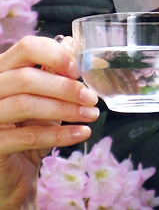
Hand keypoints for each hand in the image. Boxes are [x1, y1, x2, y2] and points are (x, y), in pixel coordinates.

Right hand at [0, 36, 98, 208]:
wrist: (17, 169)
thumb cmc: (31, 126)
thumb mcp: (46, 96)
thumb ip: (56, 74)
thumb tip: (78, 52)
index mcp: (5, 69)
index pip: (26, 47)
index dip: (55, 55)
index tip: (77, 70)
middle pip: (26, 77)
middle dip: (65, 87)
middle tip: (91, 97)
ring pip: (26, 104)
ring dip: (65, 109)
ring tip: (90, 115)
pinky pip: (28, 136)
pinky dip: (59, 134)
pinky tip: (80, 133)